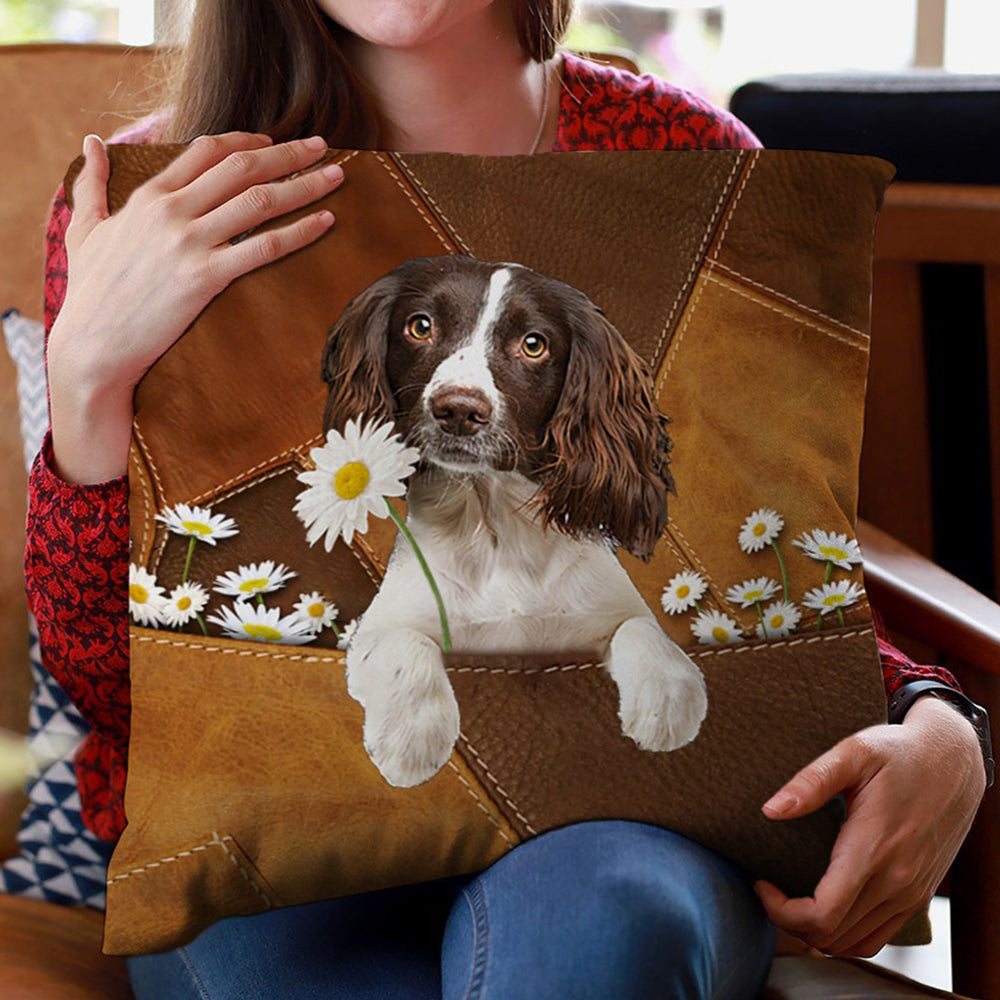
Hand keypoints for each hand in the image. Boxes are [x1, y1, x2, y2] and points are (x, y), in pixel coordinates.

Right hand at [47, 130, 344, 483]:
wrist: (92, 345)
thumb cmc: (90, 292)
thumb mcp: (83, 230)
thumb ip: (90, 184)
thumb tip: (91, 142)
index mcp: (149, 196)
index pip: (207, 150)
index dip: (247, 141)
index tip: (273, 141)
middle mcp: (172, 212)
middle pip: (242, 167)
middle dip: (288, 152)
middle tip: (322, 145)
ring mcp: (190, 243)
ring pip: (260, 201)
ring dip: (304, 184)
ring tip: (336, 176)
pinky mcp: (206, 277)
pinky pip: (264, 247)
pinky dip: (300, 231)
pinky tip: (326, 221)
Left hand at [753, 695, 986, 957]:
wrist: (953, 762)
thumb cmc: (899, 753)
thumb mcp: (853, 752)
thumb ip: (811, 782)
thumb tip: (771, 810)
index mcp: (873, 849)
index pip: (822, 914)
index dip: (781, 911)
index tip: (761, 882)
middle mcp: (896, 881)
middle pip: (832, 936)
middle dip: (789, 921)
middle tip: (769, 888)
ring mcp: (910, 893)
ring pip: (854, 943)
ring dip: (816, 932)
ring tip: (791, 898)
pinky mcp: (918, 895)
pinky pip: (877, 936)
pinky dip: (845, 934)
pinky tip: (825, 906)